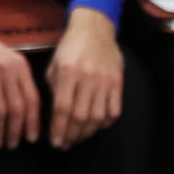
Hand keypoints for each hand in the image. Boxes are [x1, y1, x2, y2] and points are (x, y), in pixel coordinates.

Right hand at [0, 0, 40, 147]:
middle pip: (17, 108)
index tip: (32, 139)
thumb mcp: (8, 62)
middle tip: (13, 146)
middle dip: (16, 131)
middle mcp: (7, 69)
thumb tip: (29, 116)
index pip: (32, 100)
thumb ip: (19, 83)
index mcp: (21, 67)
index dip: (33, 122)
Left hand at [46, 8, 122, 149]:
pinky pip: (114, 111)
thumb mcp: (55, 63)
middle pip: (81, 116)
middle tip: (66, 144)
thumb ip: (55, 88)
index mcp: (68, 71)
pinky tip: (96, 126)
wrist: (95, 29)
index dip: (59, 128)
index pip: (63, 108)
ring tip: (79, 138)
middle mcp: (88, 78)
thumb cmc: (71, 47)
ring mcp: (105, 81)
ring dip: (88, 132)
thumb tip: (58, 115)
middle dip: (72, 134)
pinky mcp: (118, 83)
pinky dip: (105, 123)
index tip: (56, 142)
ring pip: (98, 117)